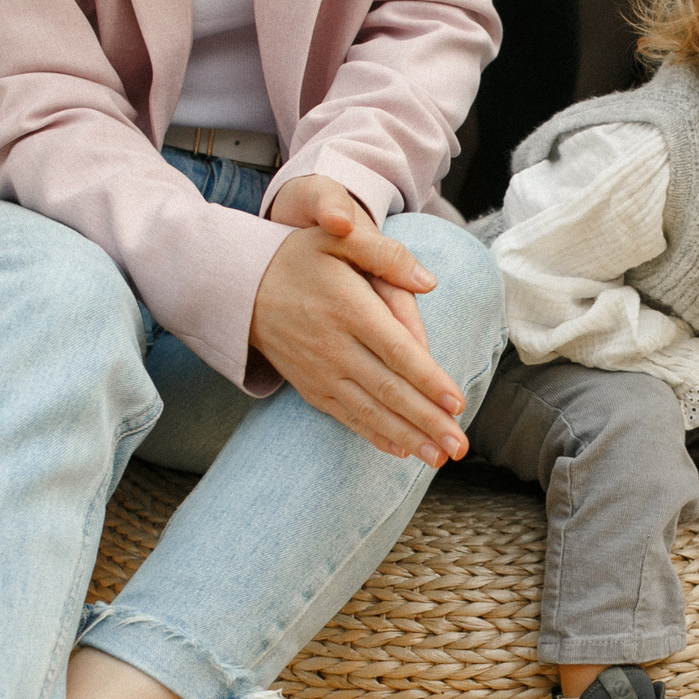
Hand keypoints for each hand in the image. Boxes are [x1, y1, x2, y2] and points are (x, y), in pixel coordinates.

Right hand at [250, 185, 465, 466]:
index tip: (457, 404)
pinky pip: (347, 416)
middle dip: (427, 422)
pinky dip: (374, 435)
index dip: (428, 379)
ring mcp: (321, 371)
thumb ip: (385, 254)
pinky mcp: (311, 387)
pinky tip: (402, 451)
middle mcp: (335, 346)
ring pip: (370, 411)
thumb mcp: (337, 238)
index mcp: (349, 308)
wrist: (238, 286)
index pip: (396, 350)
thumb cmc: (299, 257)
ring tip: (440, 459)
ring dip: (408, 438)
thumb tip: (428, 281)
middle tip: (459, 448)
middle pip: (389, 389)